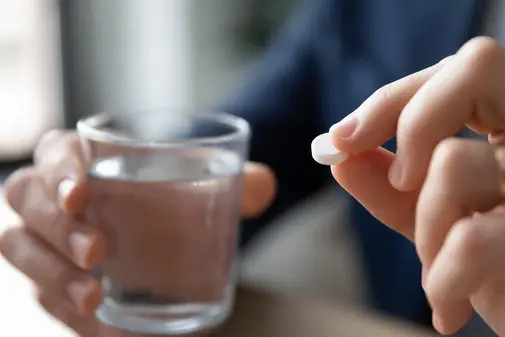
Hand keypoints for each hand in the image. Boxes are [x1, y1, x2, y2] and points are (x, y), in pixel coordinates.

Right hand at [0, 130, 275, 336]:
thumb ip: (240, 182)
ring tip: (93, 299)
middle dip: (56, 226)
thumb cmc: (176, 200)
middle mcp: (56, 194)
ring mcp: (47, 237)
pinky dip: (65, 314)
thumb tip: (265, 185)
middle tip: (98, 252)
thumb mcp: (210, 187)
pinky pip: (40, 294)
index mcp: (87, 158)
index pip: (56, 151)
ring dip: (50, 274)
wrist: (166, 235)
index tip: (83, 193)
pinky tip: (102, 329)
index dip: (59, 169)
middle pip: (26, 198)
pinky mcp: (51, 276)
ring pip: (19, 246)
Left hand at [330, 37, 504, 335]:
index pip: (471, 70)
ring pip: (455, 164)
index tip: (344, 139)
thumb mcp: (455, 230)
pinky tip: (452, 310)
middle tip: (398, 184)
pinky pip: (474, 240)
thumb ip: (402, 194)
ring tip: (440, 282)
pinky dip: (443, 281)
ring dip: (425, 235)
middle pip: (477, 71)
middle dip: (408, 122)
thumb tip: (344, 158)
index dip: (397, 97)